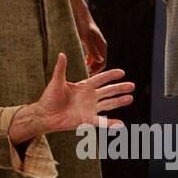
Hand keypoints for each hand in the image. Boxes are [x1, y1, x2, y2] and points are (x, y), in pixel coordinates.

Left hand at [10, 53, 133, 141]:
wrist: (45, 115)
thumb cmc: (49, 98)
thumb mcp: (56, 81)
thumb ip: (61, 69)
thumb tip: (61, 54)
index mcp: (83, 86)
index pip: (100, 79)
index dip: (110, 75)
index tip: (122, 72)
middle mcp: (89, 97)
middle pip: (108, 91)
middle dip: (119, 88)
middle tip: (132, 85)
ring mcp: (89, 108)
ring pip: (108, 104)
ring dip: (119, 101)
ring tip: (130, 98)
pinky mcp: (87, 120)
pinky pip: (101, 122)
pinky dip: (111, 123)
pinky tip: (121, 123)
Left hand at [76, 11, 106, 73]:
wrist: (79, 14)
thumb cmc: (82, 25)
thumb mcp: (86, 38)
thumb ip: (92, 50)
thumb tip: (100, 62)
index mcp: (102, 46)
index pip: (102, 63)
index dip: (96, 71)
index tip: (86, 76)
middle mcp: (100, 46)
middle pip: (99, 63)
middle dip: (93, 70)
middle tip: (83, 77)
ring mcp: (95, 44)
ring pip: (94, 59)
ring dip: (89, 66)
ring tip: (80, 71)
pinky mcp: (90, 42)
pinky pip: (90, 55)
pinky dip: (86, 60)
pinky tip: (79, 63)